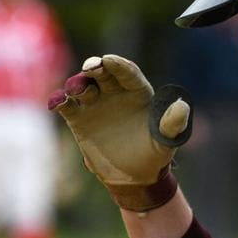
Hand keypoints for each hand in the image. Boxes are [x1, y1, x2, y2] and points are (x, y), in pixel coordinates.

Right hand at [49, 54, 191, 210]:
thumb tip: (182, 106)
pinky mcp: (80, 119)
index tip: (110, 60)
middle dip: (96, 67)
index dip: (119, 65)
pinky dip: (59, 101)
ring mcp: (96, 104)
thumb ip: (173, 124)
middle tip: (91, 67)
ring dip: (78, 84)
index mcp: (138, 92)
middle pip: (103, 74)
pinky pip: (67, 106)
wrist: (134, 176)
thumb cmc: (154, 154)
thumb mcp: (167, 141)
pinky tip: (56, 101)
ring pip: (83, 87)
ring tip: (75, 89)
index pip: (128, 73)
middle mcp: (115, 92)